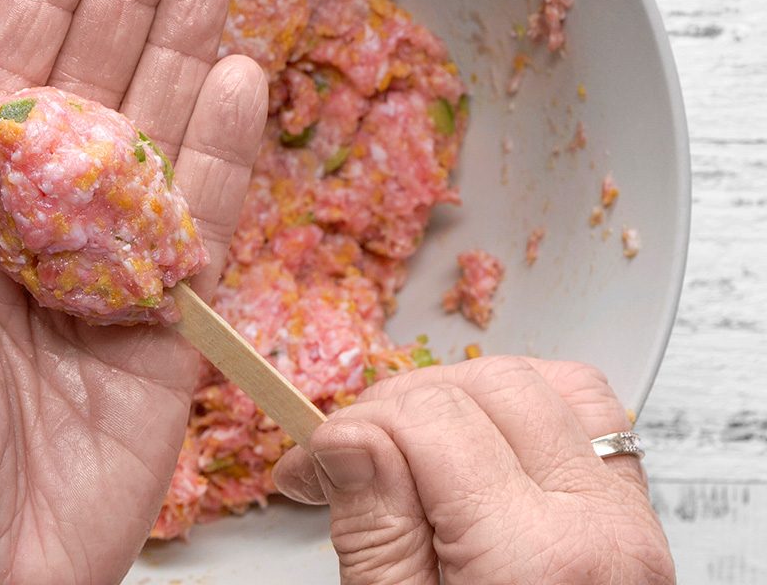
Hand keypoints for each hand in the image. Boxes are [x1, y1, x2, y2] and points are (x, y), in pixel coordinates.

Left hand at [0, 0, 268, 584]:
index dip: (31, 4)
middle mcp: (32, 234)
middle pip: (84, 93)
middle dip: (120, 3)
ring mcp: (104, 275)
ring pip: (152, 143)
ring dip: (180, 54)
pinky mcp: (167, 329)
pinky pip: (202, 231)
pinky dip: (222, 161)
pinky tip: (237, 86)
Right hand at [272, 356, 674, 583]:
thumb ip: (375, 530)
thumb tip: (347, 440)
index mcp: (535, 561)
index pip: (430, 420)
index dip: (352, 430)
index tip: (313, 465)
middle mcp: (600, 528)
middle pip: (488, 386)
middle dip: (401, 406)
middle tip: (349, 456)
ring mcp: (627, 520)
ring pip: (546, 382)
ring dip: (464, 396)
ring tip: (411, 443)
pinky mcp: (631, 518)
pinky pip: (588, 416)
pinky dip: (525, 407)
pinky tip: (476, 443)